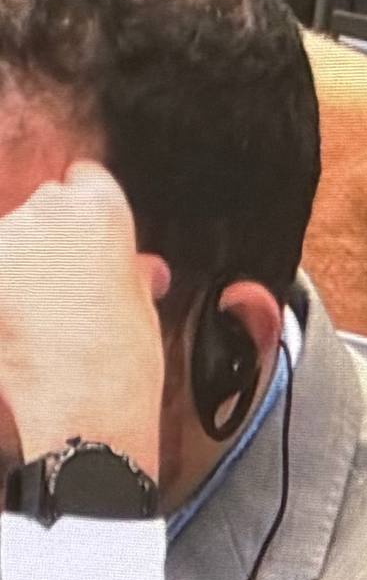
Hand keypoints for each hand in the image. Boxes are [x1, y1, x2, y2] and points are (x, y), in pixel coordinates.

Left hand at [0, 162, 168, 477]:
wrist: (80, 402)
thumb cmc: (119, 357)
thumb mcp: (140, 299)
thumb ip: (125, 266)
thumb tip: (129, 267)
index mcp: (101, 207)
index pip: (84, 178)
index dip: (85, 209)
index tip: (83, 236)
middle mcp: (47, 211)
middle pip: (41, 206)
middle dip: (47, 239)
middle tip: (62, 284)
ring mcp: (2, 242)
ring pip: (8, 241)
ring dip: (16, 267)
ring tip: (35, 314)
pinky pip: (0, 274)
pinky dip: (6, 292)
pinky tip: (18, 325)